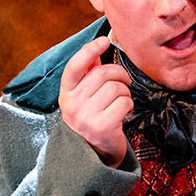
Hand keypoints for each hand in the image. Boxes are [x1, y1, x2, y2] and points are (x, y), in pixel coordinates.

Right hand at [58, 36, 132, 166]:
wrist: (92, 155)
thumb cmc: (90, 120)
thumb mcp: (82, 97)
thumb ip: (87, 74)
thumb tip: (95, 50)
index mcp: (66, 94)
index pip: (75, 66)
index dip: (89, 50)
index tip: (104, 41)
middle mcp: (73, 104)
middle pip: (103, 73)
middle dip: (119, 75)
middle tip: (123, 82)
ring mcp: (87, 116)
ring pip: (116, 87)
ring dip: (125, 92)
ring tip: (121, 101)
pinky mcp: (103, 126)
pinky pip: (125, 102)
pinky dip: (129, 104)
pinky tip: (123, 112)